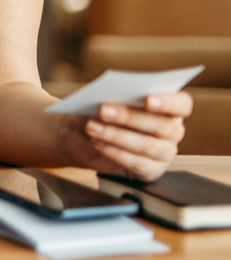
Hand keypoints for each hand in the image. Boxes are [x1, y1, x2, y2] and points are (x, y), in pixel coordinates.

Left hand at [72, 93, 191, 181]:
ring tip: (92, 127)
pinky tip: (97, 142)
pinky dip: (114, 152)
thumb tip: (112, 95)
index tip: (147, 99)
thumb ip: (114, 94)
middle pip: (163, 125)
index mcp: (169, 106)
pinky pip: (137, 164)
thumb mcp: (103, 98)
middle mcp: (173, 130)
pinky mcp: (151, 170)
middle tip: (103, 109)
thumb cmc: (98, 110)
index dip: (168, 102)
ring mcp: (165, 152)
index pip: (182, 104)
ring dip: (117, 135)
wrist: (82, 134)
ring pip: (148, 145)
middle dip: (130, 117)